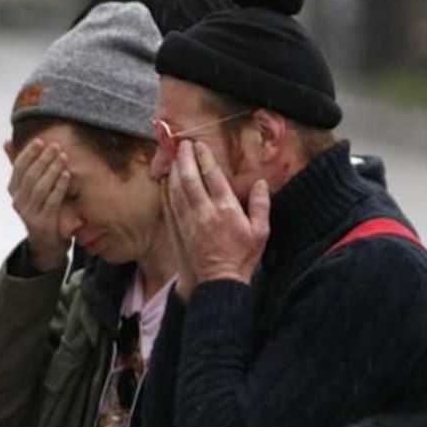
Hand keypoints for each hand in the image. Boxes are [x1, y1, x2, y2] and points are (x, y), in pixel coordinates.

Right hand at [5, 139, 70, 271]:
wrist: (46, 243)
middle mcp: (18, 202)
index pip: (18, 169)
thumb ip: (20, 167)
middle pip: (30, 176)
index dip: (28, 153)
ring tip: (63, 157)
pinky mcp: (42, 223)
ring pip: (40, 188)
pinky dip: (59, 187)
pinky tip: (67, 175)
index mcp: (14, 191)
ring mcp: (29, 213)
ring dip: (52, 170)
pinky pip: (51, 202)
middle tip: (56, 146)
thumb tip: (7, 142)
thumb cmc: (39, 209)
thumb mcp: (28, 188)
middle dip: (43, 159)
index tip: (40, 141)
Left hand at [164, 140, 269, 298]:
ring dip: (174, 171)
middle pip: (190, 178)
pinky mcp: (178, 230)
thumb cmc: (242, 258)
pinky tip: (165, 181)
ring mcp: (188, 221)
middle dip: (185, 158)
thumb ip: (261, 205)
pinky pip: (169, 205)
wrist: (218, 282)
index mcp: (226, 209)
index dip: (204, 158)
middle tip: (182, 144)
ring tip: (173, 157)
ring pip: (176, 190)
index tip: (199, 145)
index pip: (212, 176)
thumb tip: (260, 183)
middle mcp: (204, 212)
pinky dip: (166, 190)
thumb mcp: (261, 232)